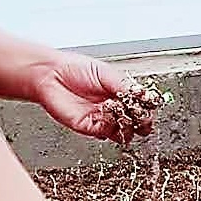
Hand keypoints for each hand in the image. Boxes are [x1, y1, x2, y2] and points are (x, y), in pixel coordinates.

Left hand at [32, 53, 149, 144]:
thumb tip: (143, 94)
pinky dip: (111, 126)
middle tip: (144, 118)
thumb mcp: (105, 72)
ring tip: (127, 116)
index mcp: (117, 93)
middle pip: (134, 122)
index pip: (139, 105)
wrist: (49, 75)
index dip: (146, 107)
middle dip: (142, 121)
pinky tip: (110, 115)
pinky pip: (105, 132)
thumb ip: (124, 85)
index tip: (151, 106)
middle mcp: (110, 108)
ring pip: (122, 131)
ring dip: (128, 126)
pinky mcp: (87, 127)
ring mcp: (100, 118)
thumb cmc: (73, 69)